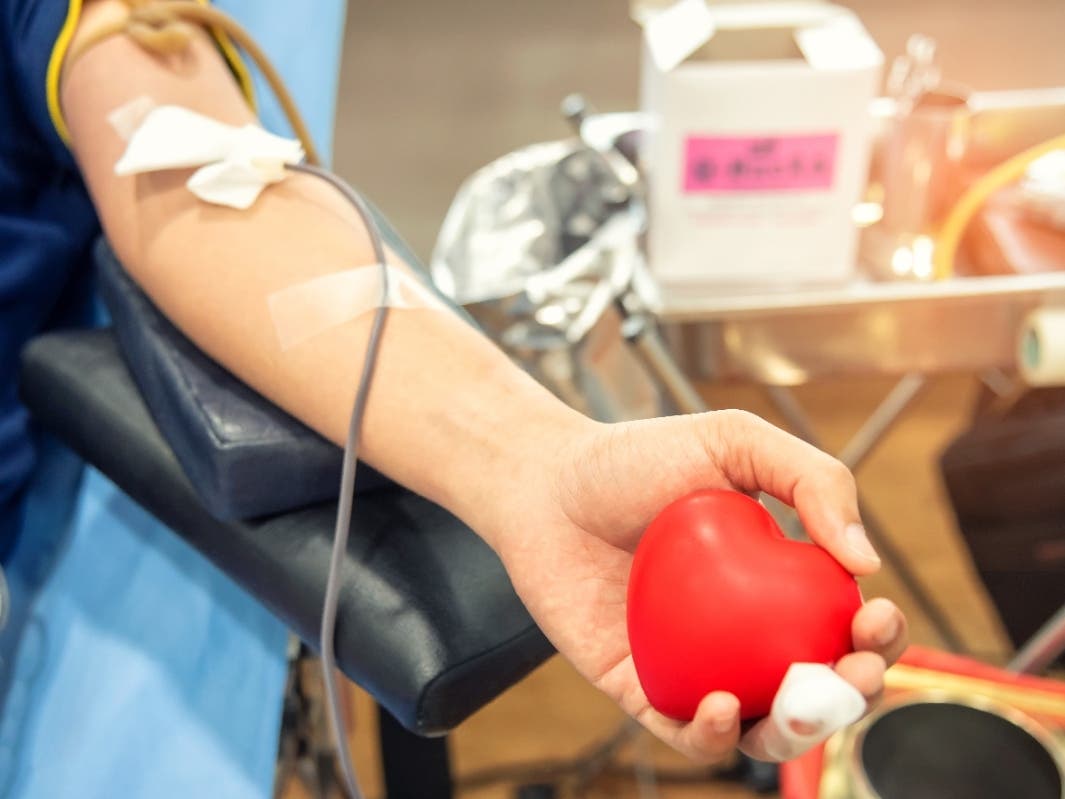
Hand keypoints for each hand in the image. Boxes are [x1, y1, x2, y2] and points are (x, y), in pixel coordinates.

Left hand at [491, 409, 906, 761]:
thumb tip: (865, 560)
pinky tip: (722, 707)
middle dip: (854, 694)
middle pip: (816, 684)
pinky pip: (684, 731)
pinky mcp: (641, 688)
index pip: (843, 620)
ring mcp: (694, 664)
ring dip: (794, 733)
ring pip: (761, 724)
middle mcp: (742, 631)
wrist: (546, 482)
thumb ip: (811, 478)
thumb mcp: (734, 441)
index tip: (876, 617)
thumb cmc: (637, 457)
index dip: (876, 634)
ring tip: (795, 705)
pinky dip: (712, 735)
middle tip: (853, 671)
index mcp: (777, 580)